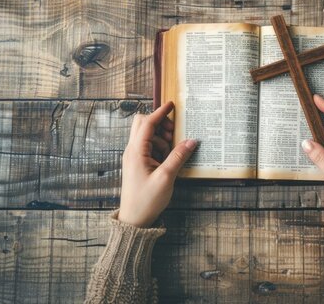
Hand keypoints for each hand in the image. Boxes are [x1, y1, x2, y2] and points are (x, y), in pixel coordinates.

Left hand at [118, 102, 197, 227]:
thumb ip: (179, 157)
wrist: (134, 219)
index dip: (160, 113)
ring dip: (161, 138)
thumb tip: (192, 141)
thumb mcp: (166, 178)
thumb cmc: (147, 201)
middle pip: (142, 125)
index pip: (147, 124)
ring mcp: (134, 157)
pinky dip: (159, 148)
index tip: (171, 105)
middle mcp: (132, 151)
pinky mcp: (137, 164)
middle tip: (173, 133)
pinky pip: (148, 147)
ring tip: (172, 152)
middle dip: (159, 124)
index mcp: (136, 152)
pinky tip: (168, 159)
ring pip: (146, 136)